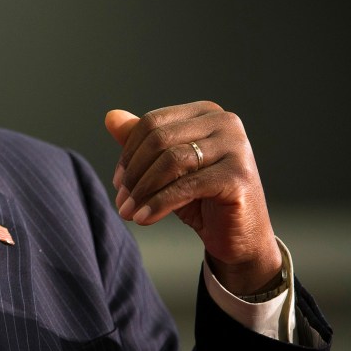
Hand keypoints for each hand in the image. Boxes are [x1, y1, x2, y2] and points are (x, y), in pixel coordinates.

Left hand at [105, 101, 281, 295]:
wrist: (240, 237)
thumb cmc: (202, 198)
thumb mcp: (167, 169)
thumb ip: (142, 142)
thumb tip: (110, 117)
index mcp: (205, 112)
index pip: (152, 122)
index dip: (128, 153)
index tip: (117, 182)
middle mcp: (224, 122)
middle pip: (159, 139)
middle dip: (134, 173)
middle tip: (121, 201)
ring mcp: (235, 146)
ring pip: (171, 160)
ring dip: (142, 190)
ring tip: (128, 212)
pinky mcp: (238, 175)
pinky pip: (186, 185)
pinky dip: (159, 203)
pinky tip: (143, 218)